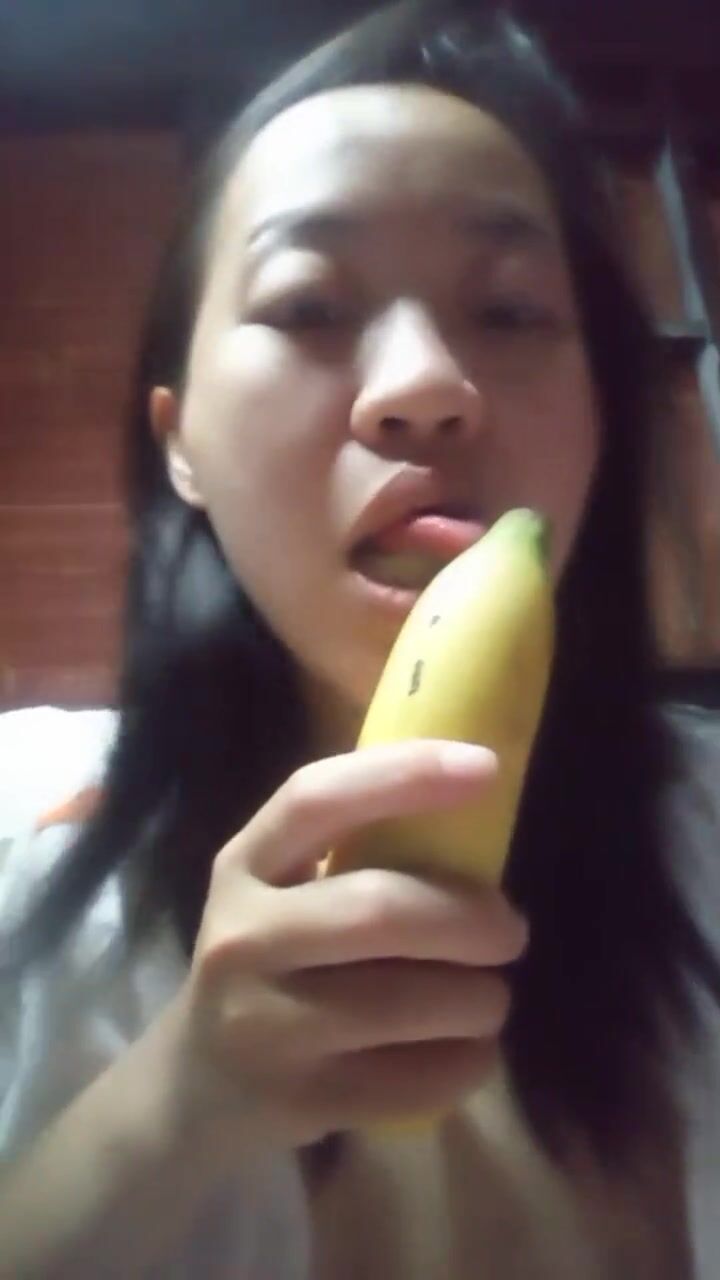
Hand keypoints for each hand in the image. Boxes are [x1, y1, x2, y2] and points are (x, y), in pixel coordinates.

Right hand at [171, 740, 528, 1151]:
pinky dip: (468, 1062)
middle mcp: (243, 939)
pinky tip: (468, 1050)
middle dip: (470, 917)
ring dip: (480, 997)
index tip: (485, 767)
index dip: (403, 775)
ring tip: (489, 996)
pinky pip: (417, 1080)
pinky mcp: (299, 1102)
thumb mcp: (281, 891)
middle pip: (378, 910)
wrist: (196, 1084)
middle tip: (511, 929)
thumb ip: (355, 848)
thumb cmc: (270, 960)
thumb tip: (477, 799)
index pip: (315, 799)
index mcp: (243, 866)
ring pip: (409, 1003)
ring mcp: (264, 1028)